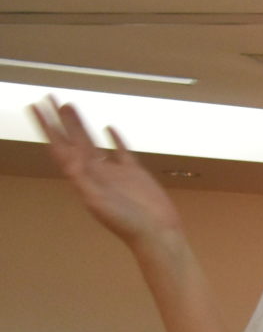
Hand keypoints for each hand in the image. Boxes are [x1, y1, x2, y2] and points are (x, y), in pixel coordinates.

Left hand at [31, 99, 181, 246]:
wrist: (157, 234)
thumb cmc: (127, 223)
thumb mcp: (98, 201)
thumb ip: (82, 179)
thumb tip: (70, 156)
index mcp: (82, 178)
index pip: (59, 147)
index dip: (47, 127)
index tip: (36, 107)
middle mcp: (94, 173)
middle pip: (71, 140)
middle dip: (59, 120)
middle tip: (48, 97)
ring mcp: (114, 172)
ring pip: (91, 142)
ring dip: (79, 125)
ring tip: (69, 106)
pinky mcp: (134, 173)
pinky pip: (120, 151)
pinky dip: (114, 139)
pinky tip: (109, 128)